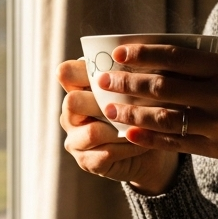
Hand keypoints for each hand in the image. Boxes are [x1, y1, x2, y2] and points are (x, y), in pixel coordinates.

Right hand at [58, 58, 179, 193]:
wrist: (152, 145)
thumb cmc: (143, 109)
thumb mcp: (138, 88)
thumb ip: (130, 74)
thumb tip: (140, 57)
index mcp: (77, 88)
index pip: (65, 73)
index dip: (82, 71)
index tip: (109, 75)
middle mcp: (70, 113)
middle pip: (73, 101)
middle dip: (103, 103)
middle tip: (130, 104)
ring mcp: (75, 139)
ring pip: (92, 131)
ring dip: (121, 129)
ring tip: (142, 127)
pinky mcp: (86, 161)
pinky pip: (106, 153)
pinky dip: (128, 147)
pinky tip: (141, 143)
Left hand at [95, 43, 217, 166]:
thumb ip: (206, 67)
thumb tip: (162, 58)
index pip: (175, 57)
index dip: (143, 54)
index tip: (118, 53)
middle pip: (163, 87)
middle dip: (128, 83)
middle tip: (104, 81)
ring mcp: (217, 123)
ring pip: (164, 117)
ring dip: (132, 112)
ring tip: (110, 108)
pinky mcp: (216, 148)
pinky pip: (176, 142)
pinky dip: (150, 137)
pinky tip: (129, 132)